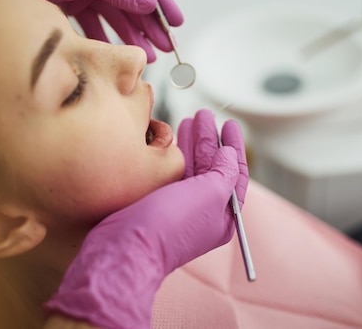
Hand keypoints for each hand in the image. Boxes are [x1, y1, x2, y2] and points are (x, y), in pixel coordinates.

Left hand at [0, 0, 182, 61]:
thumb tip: (148, 2)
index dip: (159, 0)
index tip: (174, 19)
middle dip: (147, 24)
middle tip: (163, 45)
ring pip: (114, 15)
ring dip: (130, 35)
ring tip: (145, 55)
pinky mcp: (70, 5)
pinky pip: (95, 24)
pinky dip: (107, 39)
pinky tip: (118, 51)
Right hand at [44, 110, 247, 328]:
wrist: (126, 246)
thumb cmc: (171, 223)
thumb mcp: (209, 193)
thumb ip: (224, 171)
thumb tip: (229, 154)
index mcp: (223, 216)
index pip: (234, 174)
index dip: (234, 147)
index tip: (230, 124)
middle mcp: (202, 212)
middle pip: (211, 167)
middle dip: (209, 139)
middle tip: (204, 115)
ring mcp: (178, 208)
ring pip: (191, 167)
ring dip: (192, 143)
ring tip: (189, 120)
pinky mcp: (156, 203)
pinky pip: (172, 173)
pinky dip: (174, 155)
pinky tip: (171, 141)